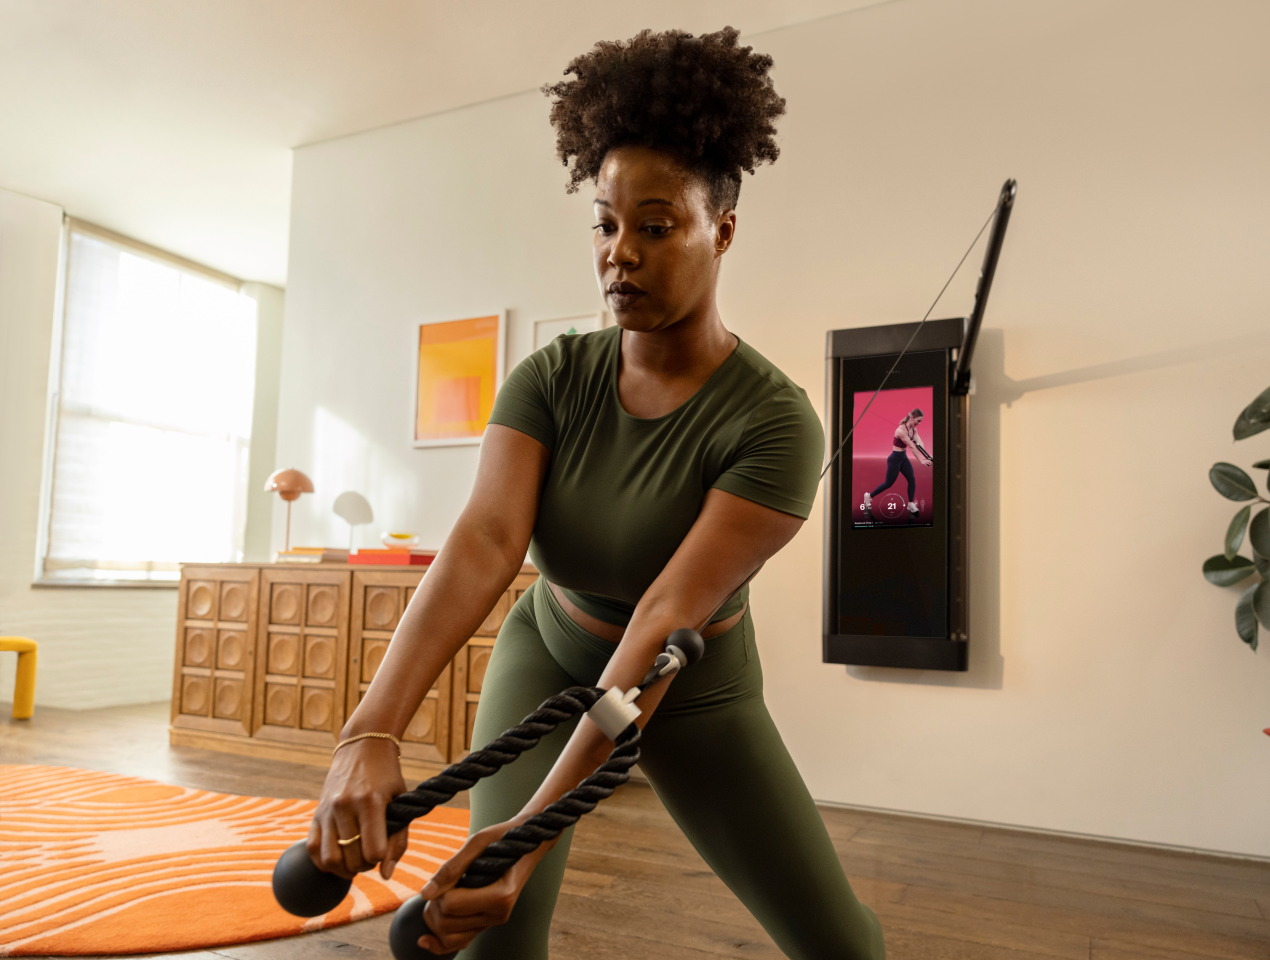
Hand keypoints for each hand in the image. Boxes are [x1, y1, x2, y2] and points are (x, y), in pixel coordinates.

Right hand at [306, 738, 407, 879]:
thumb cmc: (388, 776)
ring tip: (355, 861)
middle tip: (371, 856)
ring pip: (330, 860)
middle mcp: (345, 806)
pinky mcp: (316, 813)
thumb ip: (398, 839)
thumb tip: (385, 875)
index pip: (374, 851)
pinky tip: (339, 858)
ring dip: (344, 870)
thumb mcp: (401, 802)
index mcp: (370, 801)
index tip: (384, 848)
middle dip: (365, 866)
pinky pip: (313, 849)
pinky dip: (325, 862)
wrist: (363, 747)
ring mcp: (327, 810)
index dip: (381, 858)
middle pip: (352, 859)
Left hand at [414, 820, 552, 954]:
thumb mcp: (478, 842)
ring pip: (448, 937)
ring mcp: (493, 921)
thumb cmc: (504, 837)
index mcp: (500, 895)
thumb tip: (425, 893)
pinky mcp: (488, 924)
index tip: (448, 872)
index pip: (451, 905)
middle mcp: (499, 914)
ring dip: (435, 919)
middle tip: (442, 882)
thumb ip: (452, 868)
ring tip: (440, 898)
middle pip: (446, 923)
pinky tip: (424, 940)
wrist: (528, 843)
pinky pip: (459, 943)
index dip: (440, 890)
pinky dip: (439, 943)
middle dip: (434, 904)